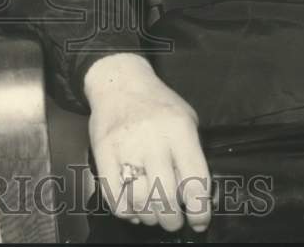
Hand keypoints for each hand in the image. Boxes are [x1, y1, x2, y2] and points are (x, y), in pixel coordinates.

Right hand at [84, 53, 211, 232]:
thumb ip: (194, 154)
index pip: (195, 182)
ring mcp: (125, 145)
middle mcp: (153, 138)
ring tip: (154, 214)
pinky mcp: (103, 152)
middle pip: (165, 196)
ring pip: (139, 200)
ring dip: (149, 217)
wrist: (119, 82)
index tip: (199, 221)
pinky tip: (133, 209)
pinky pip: (113, 195)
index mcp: (179, 129)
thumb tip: (200, 197)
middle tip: (173, 221)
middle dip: (172, 219)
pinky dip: (125, 211)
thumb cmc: (157, 104)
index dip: (199, 211)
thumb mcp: (186, 119)